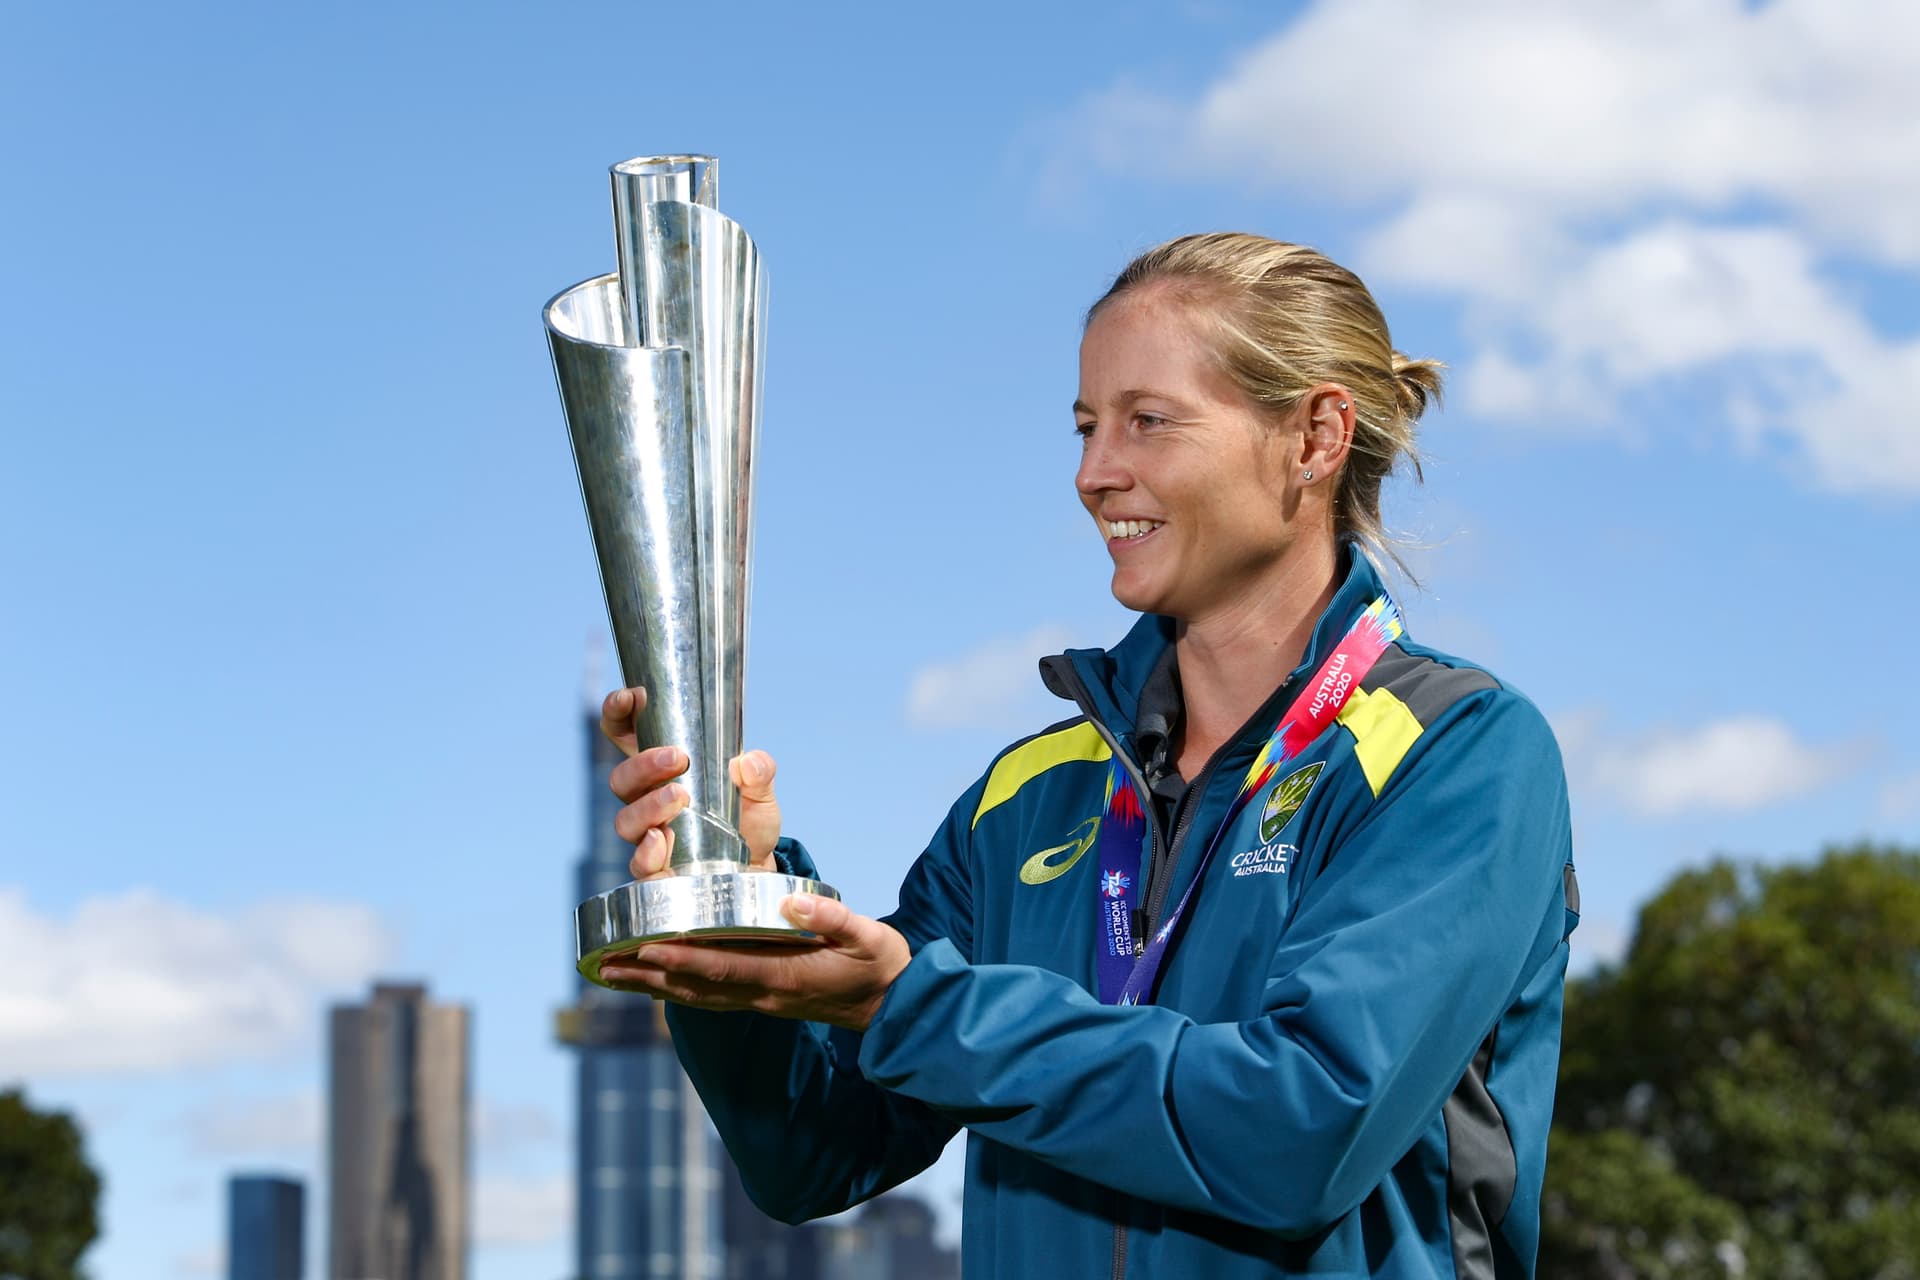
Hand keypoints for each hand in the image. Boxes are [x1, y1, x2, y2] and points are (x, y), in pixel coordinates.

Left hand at [598, 893, 911, 1031]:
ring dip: (652, 985)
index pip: (720, 967)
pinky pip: (709, 997)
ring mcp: (762, 1000)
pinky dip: (676, 990)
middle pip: (694, 986)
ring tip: (611, 973)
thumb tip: (793, 899)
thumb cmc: (882, 966)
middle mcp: (764, 994)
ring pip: (696, 995)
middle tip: (601, 964)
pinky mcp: (763, 998)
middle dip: (647, 974)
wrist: (896, 1007)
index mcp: (784, 976)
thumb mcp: (868, 936)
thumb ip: (832, 917)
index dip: (679, 958)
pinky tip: (655, 981)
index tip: (642, 945)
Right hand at [601, 686, 782, 877]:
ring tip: (679, 798)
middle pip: (621, 777)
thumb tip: (748, 763)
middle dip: (642, 764)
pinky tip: (662, 842)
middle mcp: (647, 798)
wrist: (756, 864)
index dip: (618, 712)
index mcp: (663, 767)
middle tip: (677, 758)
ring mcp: (648, 833)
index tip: (631, 697)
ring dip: (648, 806)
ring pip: (625, 819)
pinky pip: (638, 863)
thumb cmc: (747, 817)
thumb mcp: (760, 789)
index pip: (624, 733)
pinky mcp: (657, 867)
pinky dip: (647, 853)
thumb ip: (759, 772)